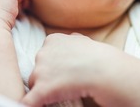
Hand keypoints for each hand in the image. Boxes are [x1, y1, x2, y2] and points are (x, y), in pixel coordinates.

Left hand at [22, 33, 139, 106]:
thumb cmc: (105, 60)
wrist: (111, 72)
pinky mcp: (42, 89)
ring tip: (64, 95)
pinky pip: (28, 101)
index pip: (45, 57)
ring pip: (34, 86)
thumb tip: (72, 40)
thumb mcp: (86, 43)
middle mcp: (43, 52)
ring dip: (44, 93)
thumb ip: (73, 42)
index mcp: (53, 40)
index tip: (65, 74)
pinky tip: (39, 106)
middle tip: (66, 86)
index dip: (53, 68)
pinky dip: (31, 105)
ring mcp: (41, 71)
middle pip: (36, 71)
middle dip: (48, 80)